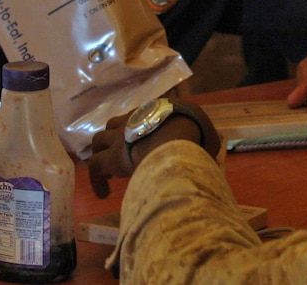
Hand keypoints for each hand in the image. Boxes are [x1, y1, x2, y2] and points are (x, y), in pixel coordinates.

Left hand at [88, 101, 221, 197]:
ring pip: (99, 141)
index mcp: (157, 112)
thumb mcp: (206, 136)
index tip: (146, 146)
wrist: (177, 139)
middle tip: (122, 156)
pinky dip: (97, 180)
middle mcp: (134, 119)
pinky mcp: (112, 157)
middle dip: (114, 139)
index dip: (143, 132)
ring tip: (109, 173)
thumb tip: (210, 157)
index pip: (143, 116)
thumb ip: (204, 144)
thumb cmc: (195, 136)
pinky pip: (95, 167)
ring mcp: (120, 136)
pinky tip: (102, 194)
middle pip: (114, 124)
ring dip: (101, 154)